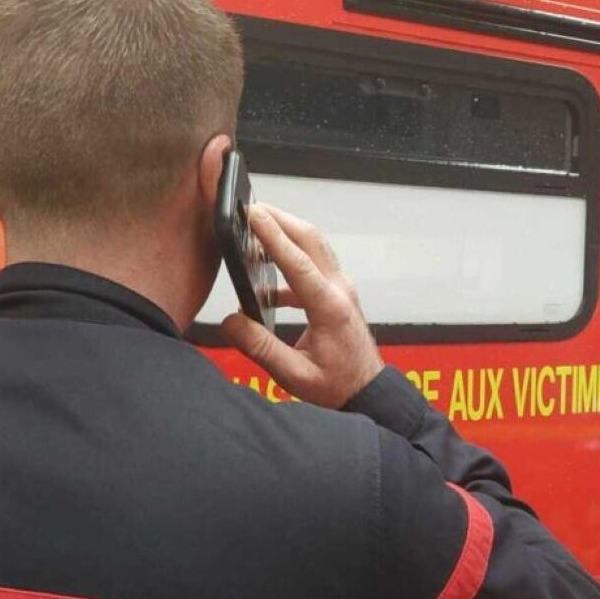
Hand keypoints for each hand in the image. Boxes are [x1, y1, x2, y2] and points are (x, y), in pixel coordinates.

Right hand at [221, 203, 384, 408]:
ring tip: (255, 227)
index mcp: (330, 308)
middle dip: (280, 219)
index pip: (299, 262)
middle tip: (250, 207)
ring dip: (286, 232)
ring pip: (314, 246)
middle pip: (310, 239)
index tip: (253, 213)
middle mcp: (339, 290)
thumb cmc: (336, 386)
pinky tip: (265, 278)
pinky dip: (289, 259)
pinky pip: (312, 264)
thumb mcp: (294, 376)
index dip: (273, 236)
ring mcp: (341, 288)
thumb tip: (231, 322)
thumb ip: (261, 348)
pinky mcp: (337, 293)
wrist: (368, 391)